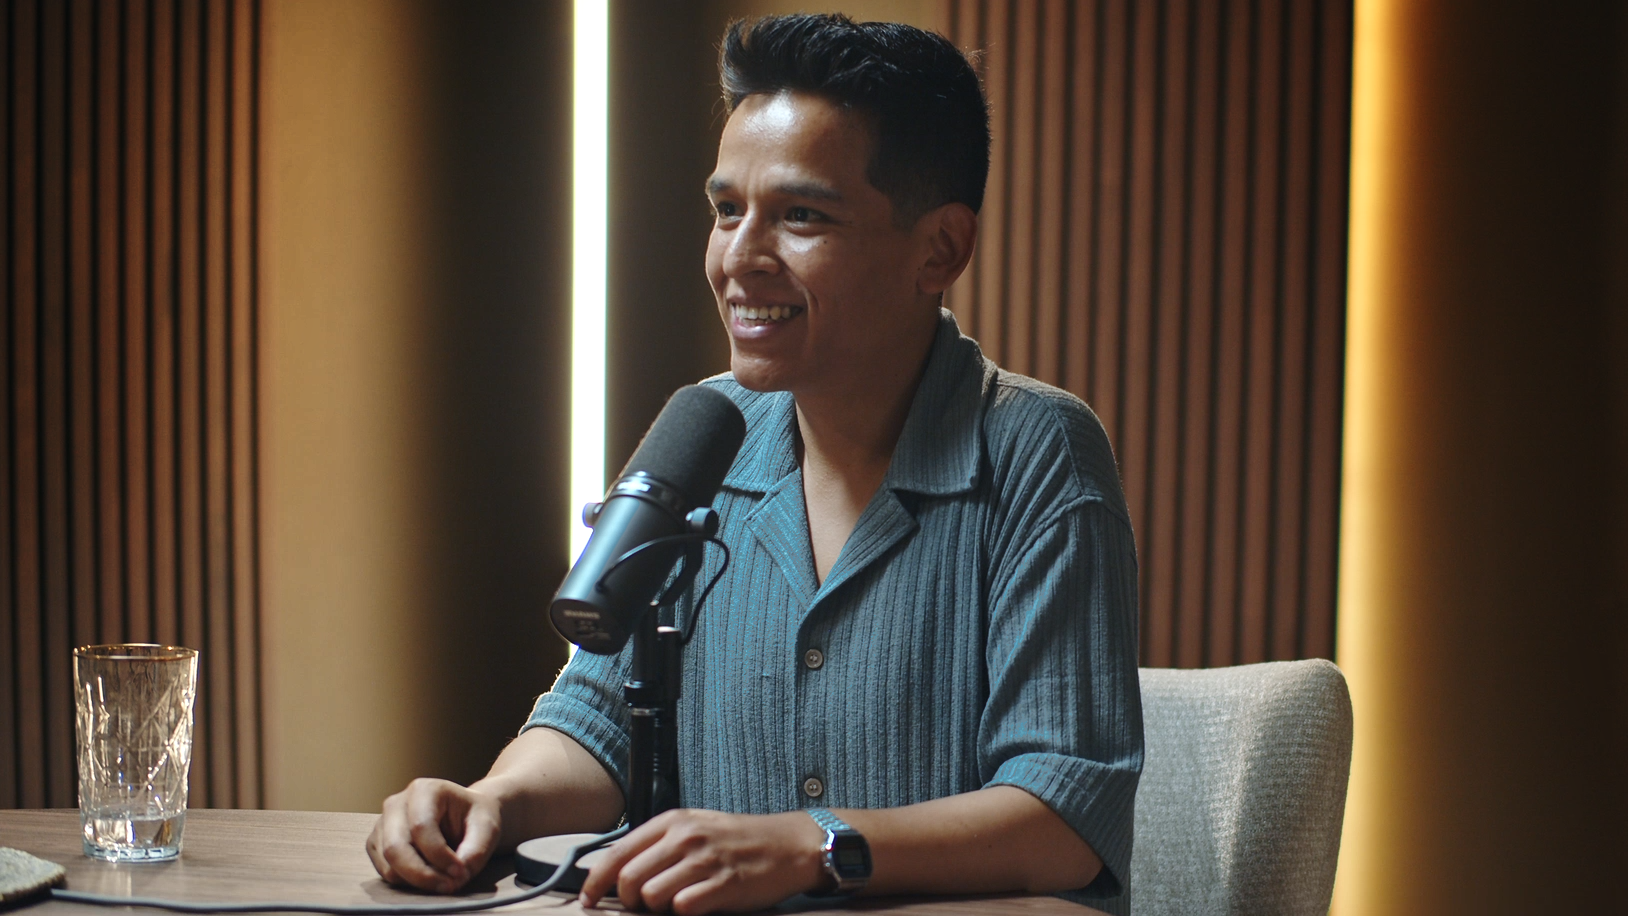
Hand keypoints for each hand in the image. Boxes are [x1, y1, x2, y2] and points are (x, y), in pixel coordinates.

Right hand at [366, 778, 501, 893]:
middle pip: (396, 848)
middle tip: (449, 887)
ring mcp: (382, 824)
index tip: (461, 873)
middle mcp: (396, 803)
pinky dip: (407, 881)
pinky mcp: (376, 844)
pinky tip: (430, 875)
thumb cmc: (475, 818)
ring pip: (389, 865)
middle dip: (423, 875)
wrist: (464, 817)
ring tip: (444, 880)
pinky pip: (385, 872)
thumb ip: (476, 850)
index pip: (421, 827)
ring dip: (417, 881)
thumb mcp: (487, 828)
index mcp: (424, 789)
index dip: (440, 856)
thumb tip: (457, 876)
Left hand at [578, 809, 826, 913]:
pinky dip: (683, 912)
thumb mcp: (695, 827)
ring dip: (656, 908)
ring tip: (673, 902)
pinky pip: (683, 908)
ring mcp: (704, 861)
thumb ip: (657, 844)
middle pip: (628, 878)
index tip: (588, 899)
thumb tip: (613, 871)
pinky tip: (696, 905)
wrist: (788, 844)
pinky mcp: (723, 885)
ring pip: (651, 896)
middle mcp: (685, 837)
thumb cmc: (737, 840)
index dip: (595, 880)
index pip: (618, 852)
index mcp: (673, 821)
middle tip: (642, 905)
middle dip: (627, 900)